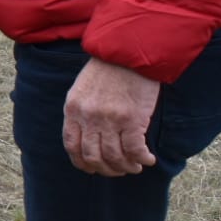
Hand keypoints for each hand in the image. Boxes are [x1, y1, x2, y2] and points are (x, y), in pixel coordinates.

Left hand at [62, 58, 159, 176]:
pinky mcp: (132, 119)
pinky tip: (148, 159)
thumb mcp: (83, 89)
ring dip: (126, 167)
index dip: (82, 163)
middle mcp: (89, 117)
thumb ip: (81, 112)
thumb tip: (86, 138)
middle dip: (106, 169)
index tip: (93, 168)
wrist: (128, 50)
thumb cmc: (108, 69)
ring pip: (114, 157)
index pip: (72, 146)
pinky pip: (134, 150)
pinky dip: (142, 159)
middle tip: (118, 170)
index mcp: (73, 109)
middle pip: (93, 156)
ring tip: (135, 166)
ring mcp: (110, 119)